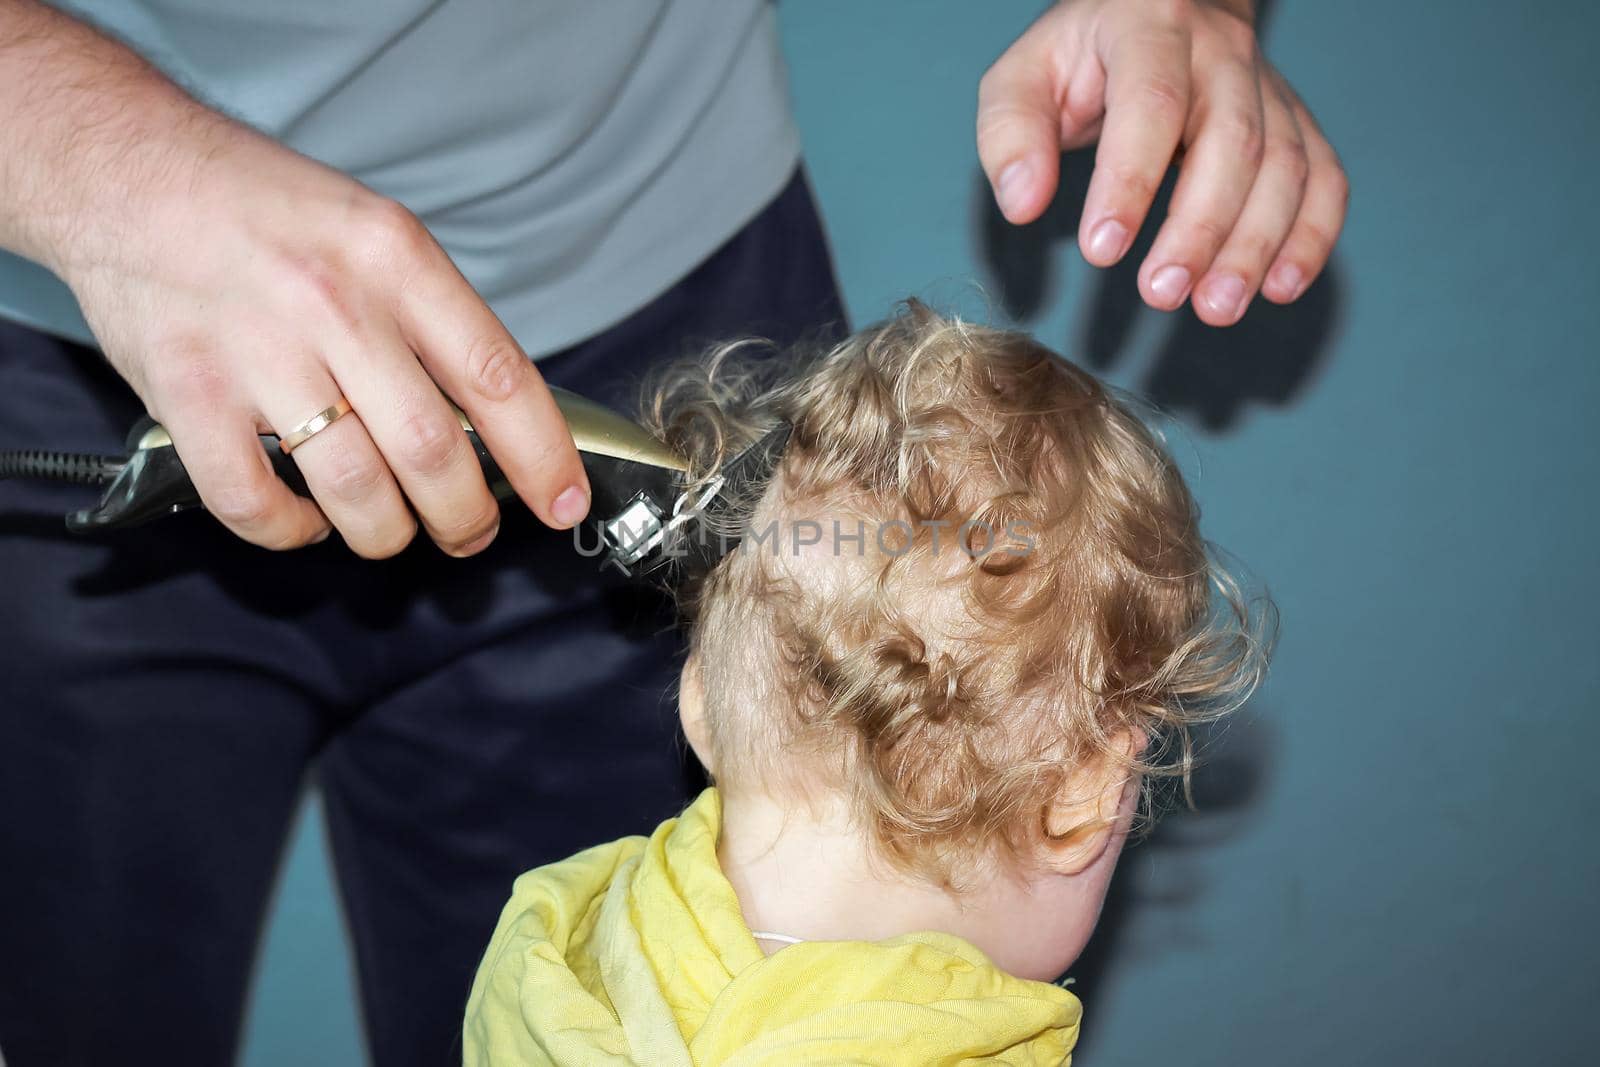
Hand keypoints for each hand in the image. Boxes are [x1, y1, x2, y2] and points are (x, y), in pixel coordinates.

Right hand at [52, 113, 590, 556]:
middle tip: (471, 531)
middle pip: (432, 452)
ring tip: (393, 529)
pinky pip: (254, 503)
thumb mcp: (375, 233)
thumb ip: (433, 320)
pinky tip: (308, 519)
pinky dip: (292, 532)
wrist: (128, 171)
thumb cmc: (266, 211)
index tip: (563, 501)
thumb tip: (500, 423)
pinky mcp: (186, 394)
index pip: (497, 376)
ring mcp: (255, 353)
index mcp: (395, 259)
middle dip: (466, 517)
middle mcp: (333, 305)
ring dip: (387, 533)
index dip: (542, 455)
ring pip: (354, 489)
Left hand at [977, 0, 1347, 325]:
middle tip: (1162, 292)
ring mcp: (1267, 86)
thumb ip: (1011, 137)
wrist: (1154, 10)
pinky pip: (1323, 177)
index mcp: (1149, 25)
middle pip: (1231, 141)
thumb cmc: (1081, 58)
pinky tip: (1280, 286)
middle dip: (1200, 228)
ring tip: (1216, 307)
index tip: (1102, 249)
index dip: (1130, 182)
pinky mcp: (1294, 122)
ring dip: (1255, 245)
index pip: (1151, 105)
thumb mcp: (1022, 80)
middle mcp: (1221, 50)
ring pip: (1284, 165)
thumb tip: (1022, 204)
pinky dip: (1311, 236)